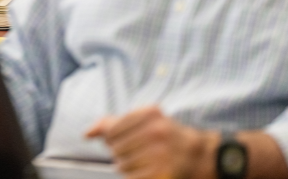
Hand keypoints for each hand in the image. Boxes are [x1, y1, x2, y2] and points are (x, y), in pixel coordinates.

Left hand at [86, 106, 216, 178]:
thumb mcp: (143, 120)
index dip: (112, 138)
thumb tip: (86, 133)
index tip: (121, 139)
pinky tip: (144, 170)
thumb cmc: (165, 135)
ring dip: (126, 166)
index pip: (112, 130)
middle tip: (134, 151)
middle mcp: (156, 132)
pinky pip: (133, 177)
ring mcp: (161, 154)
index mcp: (150, 114)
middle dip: (119, 153)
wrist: (201, 155)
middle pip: (115, 148)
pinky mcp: (163, 173)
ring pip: (122, 165)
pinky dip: (134, 176)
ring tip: (140, 161)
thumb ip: (112, 123)